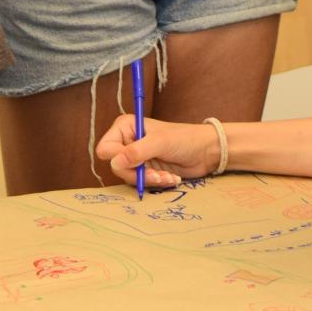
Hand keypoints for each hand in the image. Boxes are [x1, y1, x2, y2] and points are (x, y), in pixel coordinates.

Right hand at [95, 115, 220, 187]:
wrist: (206, 152)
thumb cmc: (185, 139)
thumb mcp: (160, 142)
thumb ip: (137, 152)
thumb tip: (115, 163)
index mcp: (125, 127)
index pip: (106, 148)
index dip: (118, 158)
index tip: (137, 161)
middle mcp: (127, 142)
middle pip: (116, 166)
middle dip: (138, 173)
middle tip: (156, 174)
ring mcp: (136, 157)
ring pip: (129, 177)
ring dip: (149, 179)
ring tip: (167, 176)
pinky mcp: (146, 170)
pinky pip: (141, 183)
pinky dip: (156, 183)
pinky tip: (170, 178)